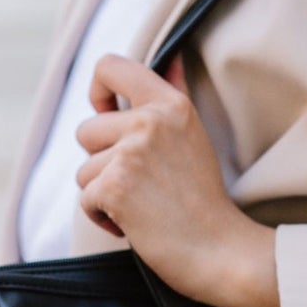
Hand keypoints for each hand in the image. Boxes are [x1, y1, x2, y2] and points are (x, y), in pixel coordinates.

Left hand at [74, 53, 281, 306]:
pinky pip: (85, 198)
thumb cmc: (205, 200)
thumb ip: (174, 94)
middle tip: (141, 184)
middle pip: (86, 130)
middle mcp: (151, 121)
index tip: (106, 113)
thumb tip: (173, 55)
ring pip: (84, 169)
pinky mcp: (115, 185)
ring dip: (104, 194)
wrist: (221, 250)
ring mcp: (131, 152)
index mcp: (171, 104)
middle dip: (102, 162)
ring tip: (142, 206)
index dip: (97, 90)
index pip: (110, 66)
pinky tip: (134, 224)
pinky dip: (103, 217)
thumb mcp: (193, 136)